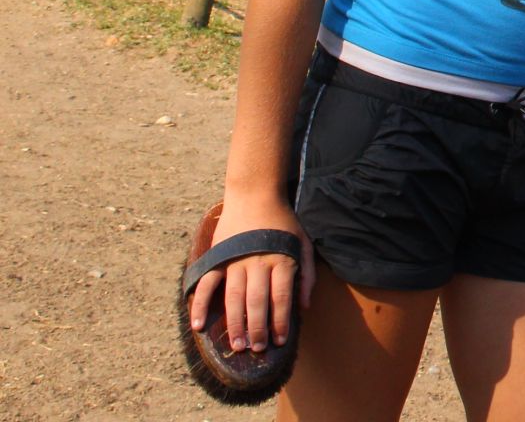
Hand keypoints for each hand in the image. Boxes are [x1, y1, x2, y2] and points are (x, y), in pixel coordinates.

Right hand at [187, 193, 312, 351]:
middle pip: (257, 300)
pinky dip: (199, 304)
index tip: (279, 341)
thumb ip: (306, 274)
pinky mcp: (217, 258)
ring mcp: (234, 260)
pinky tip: (198, 325)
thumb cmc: (283, 222)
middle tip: (256, 349)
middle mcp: (257, 262)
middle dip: (257, 327)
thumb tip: (304, 307)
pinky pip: (206, 284)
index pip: (281, 296)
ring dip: (234, 323)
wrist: (255, 195)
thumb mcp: (303, 243)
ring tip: (237, 345)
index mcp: (281, 259)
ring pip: (233, 297)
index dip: (280, 320)